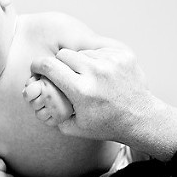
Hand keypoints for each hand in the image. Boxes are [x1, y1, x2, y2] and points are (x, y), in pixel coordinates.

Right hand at [30, 43, 176, 159]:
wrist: (140, 118)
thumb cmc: (105, 124)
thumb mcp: (73, 127)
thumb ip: (51, 113)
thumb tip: (35, 97)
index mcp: (81, 91)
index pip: (49, 66)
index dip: (38, 65)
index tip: (36, 67)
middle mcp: (96, 73)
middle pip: (64, 55)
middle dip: (59, 64)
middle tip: (64, 74)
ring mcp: (112, 62)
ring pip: (82, 51)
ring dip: (80, 62)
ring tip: (87, 77)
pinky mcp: (124, 55)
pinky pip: (99, 49)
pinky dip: (97, 59)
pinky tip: (102, 73)